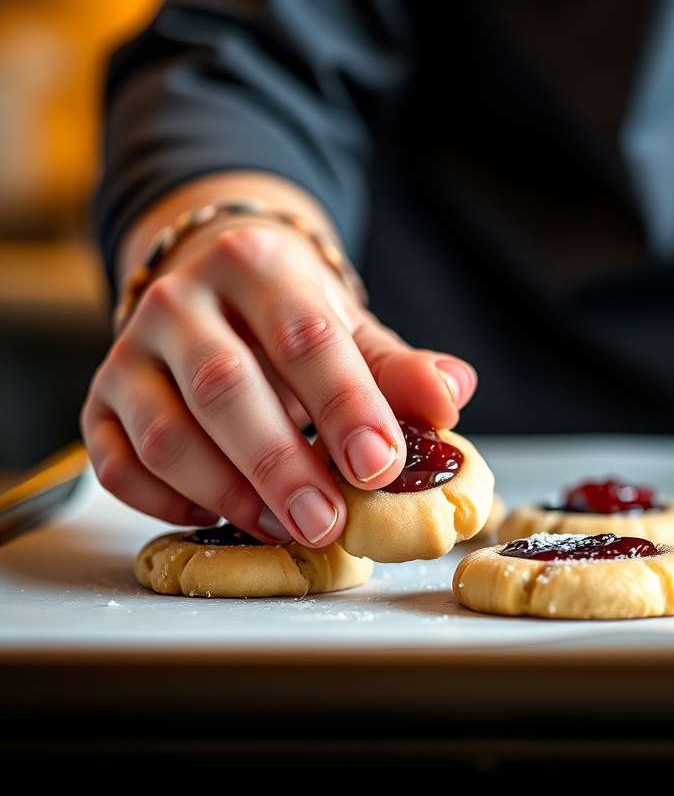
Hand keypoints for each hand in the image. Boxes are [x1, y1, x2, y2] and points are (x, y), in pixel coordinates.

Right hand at [81, 174, 475, 547]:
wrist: (216, 283)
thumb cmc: (293, 317)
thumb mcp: (352, 329)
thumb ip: (398, 367)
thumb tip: (450, 396)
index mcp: (257, 267)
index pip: (304, 338)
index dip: (345, 406)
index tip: (381, 466)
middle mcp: (181, 301)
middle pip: (226, 390)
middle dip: (282, 466)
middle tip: (329, 522)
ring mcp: (130, 351)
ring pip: (166, 435)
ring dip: (229, 494)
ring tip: (287, 529)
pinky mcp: (101, 400)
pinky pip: (118, 464)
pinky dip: (165, 503)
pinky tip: (219, 516)